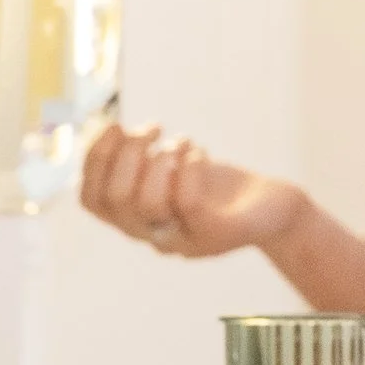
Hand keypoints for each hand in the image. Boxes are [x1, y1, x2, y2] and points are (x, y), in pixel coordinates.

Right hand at [78, 121, 304, 261]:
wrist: (274, 208)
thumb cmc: (218, 185)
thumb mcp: (173, 169)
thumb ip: (141, 158)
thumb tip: (109, 129)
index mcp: (136, 220)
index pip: (91, 202)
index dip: (93, 159)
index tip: (115, 125)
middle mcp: (155, 235)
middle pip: (117, 199)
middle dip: (128, 152)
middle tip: (154, 129)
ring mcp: (186, 239)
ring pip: (148, 203)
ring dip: (162, 158)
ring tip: (183, 143)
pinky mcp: (218, 234)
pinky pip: (188, 205)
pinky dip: (189, 168)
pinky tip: (199, 153)